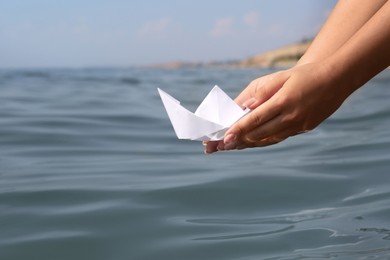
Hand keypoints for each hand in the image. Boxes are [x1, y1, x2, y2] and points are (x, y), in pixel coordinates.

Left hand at [205, 62, 350, 153]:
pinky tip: (251, 143)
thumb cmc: (304, 75)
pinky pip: (279, 138)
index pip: (256, 119)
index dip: (239, 130)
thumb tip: (244, 106)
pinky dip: (263, 141)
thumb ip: (262, 92)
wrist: (335, 80)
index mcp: (284, 101)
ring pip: (269, 139)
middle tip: (221, 145)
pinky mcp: (304, 129)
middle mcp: (291, 116)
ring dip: (249, 144)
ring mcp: (299, 125)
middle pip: (260, 133)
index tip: (225, 138)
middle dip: (239, 140)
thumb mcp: (281, 77)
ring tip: (232, 146)